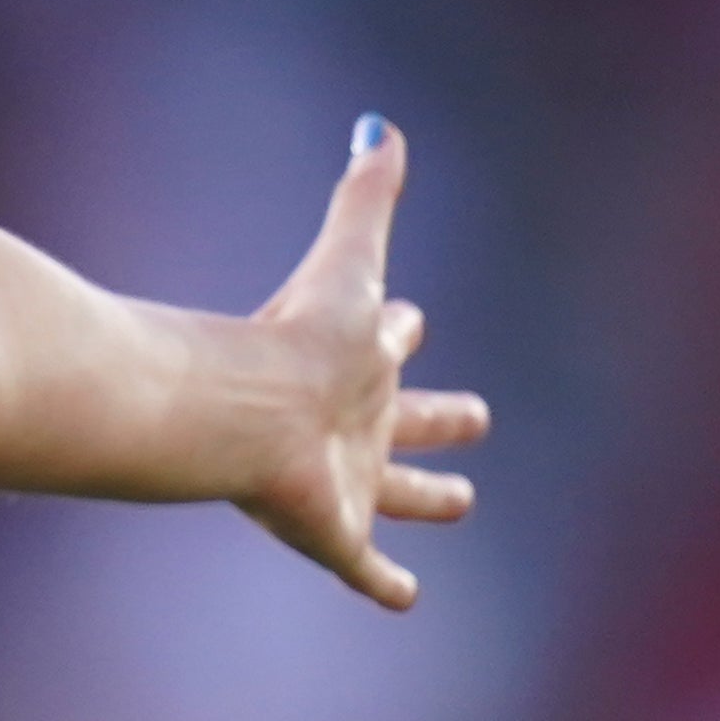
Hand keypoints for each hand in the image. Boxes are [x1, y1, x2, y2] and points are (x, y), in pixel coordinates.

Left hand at [236, 118, 490, 608]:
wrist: (242, 412)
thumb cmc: (296, 338)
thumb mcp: (349, 261)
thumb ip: (365, 194)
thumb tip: (378, 122)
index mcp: (359, 360)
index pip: (390, 336)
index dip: (402, 327)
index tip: (412, 319)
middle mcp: (357, 421)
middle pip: (410, 419)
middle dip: (441, 417)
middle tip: (477, 415)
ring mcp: (349, 480)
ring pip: (400, 491)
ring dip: (428, 494)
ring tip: (459, 500)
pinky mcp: (336, 534)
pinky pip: (365, 568)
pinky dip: (386, 582)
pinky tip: (406, 598)